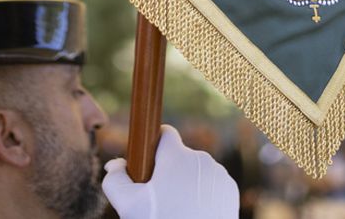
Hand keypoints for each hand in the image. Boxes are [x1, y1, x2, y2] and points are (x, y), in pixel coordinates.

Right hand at [103, 125, 238, 218]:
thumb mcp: (128, 206)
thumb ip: (115, 179)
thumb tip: (114, 165)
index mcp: (178, 156)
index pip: (164, 134)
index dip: (151, 148)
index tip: (146, 166)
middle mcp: (201, 159)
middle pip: (178, 156)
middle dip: (167, 172)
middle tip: (158, 199)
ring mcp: (219, 174)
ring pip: (194, 171)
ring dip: (184, 183)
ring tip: (177, 210)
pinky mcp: (229, 190)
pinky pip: (210, 184)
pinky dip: (201, 194)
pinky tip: (193, 212)